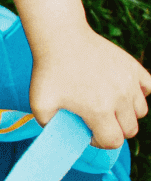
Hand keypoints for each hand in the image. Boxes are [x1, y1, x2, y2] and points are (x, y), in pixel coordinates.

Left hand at [27, 24, 150, 148]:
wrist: (61, 38)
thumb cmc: (49, 71)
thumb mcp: (39, 104)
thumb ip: (49, 126)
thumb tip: (60, 136)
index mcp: (99, 111)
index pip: (113, 141)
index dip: (100, 142)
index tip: (89, 133)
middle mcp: (120, 98)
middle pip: (130, 129)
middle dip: (114, 130)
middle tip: (97, 120)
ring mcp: (130, 82)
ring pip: (141, 111)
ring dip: (126, 113)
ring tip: (108, 105)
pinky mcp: (134, 68)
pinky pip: (148, 88)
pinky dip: (139, 93)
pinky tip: (121, 90)